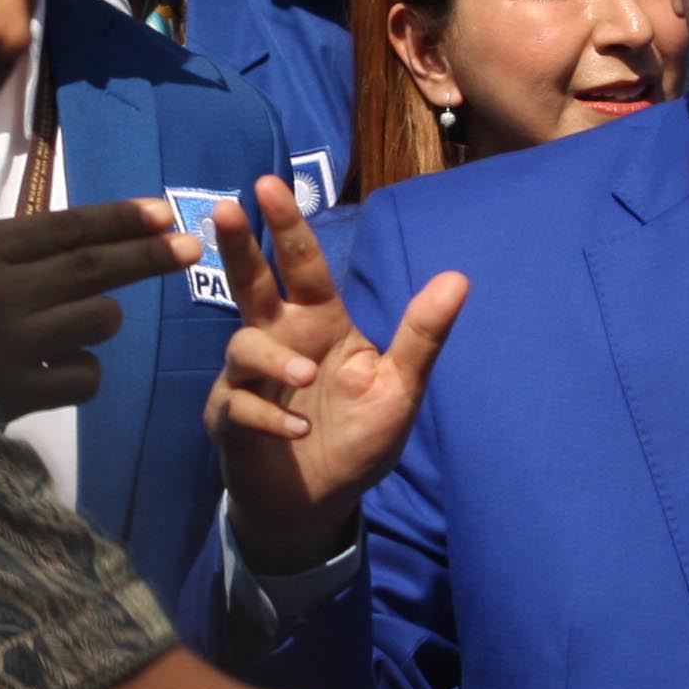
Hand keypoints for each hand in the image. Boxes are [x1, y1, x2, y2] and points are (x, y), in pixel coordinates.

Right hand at [0, 198, 198, 418]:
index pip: (66, 227)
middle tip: (191, 248)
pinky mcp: (12, 396)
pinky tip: (51, 367)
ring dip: (101, 318)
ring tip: (70, 321)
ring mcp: (7, 348)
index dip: (120, 218)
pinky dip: (81, 370)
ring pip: (97, 322)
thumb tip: (67, 213)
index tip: (163, 211)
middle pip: (93, 268)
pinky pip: (83, 377)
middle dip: (148, 256)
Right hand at [206, 174, 466, 570]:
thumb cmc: (358, 437)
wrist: (320, 503)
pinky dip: (268, 416)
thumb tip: (458, 277)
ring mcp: (249, 380)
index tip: (267, 184)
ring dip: (274, 358)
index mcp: (318, 323)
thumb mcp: (400, 388)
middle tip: (229, 207)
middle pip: (250, 284)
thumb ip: (422, 335)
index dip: (287, 226)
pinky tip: (297, 431)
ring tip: (306, 376)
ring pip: (244, 346)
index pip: (301, 266)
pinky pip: (239, 404)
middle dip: (239, 246)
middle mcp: (279, 341)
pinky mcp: (231, 419)